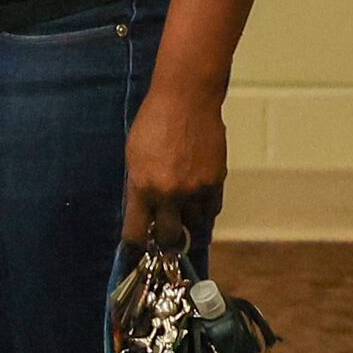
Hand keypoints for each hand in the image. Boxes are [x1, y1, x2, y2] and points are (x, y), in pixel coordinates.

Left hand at [122, 83, 225, 249]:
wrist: (186, 101)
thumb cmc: (153, 124)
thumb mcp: (134, 158)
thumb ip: (140, 187)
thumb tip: (147, 211)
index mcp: (142, 188)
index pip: (136, 232)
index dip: (136, 246)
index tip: (137, 251)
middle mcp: (170, 194)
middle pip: (169, 238)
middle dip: (165, 244)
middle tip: (164, 243)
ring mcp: (196, 189)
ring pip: (195, 226)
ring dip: (189, 227)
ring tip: (184, 224)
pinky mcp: (217, 181)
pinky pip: (213, 209)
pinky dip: (205, 212)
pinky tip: (199, 208)